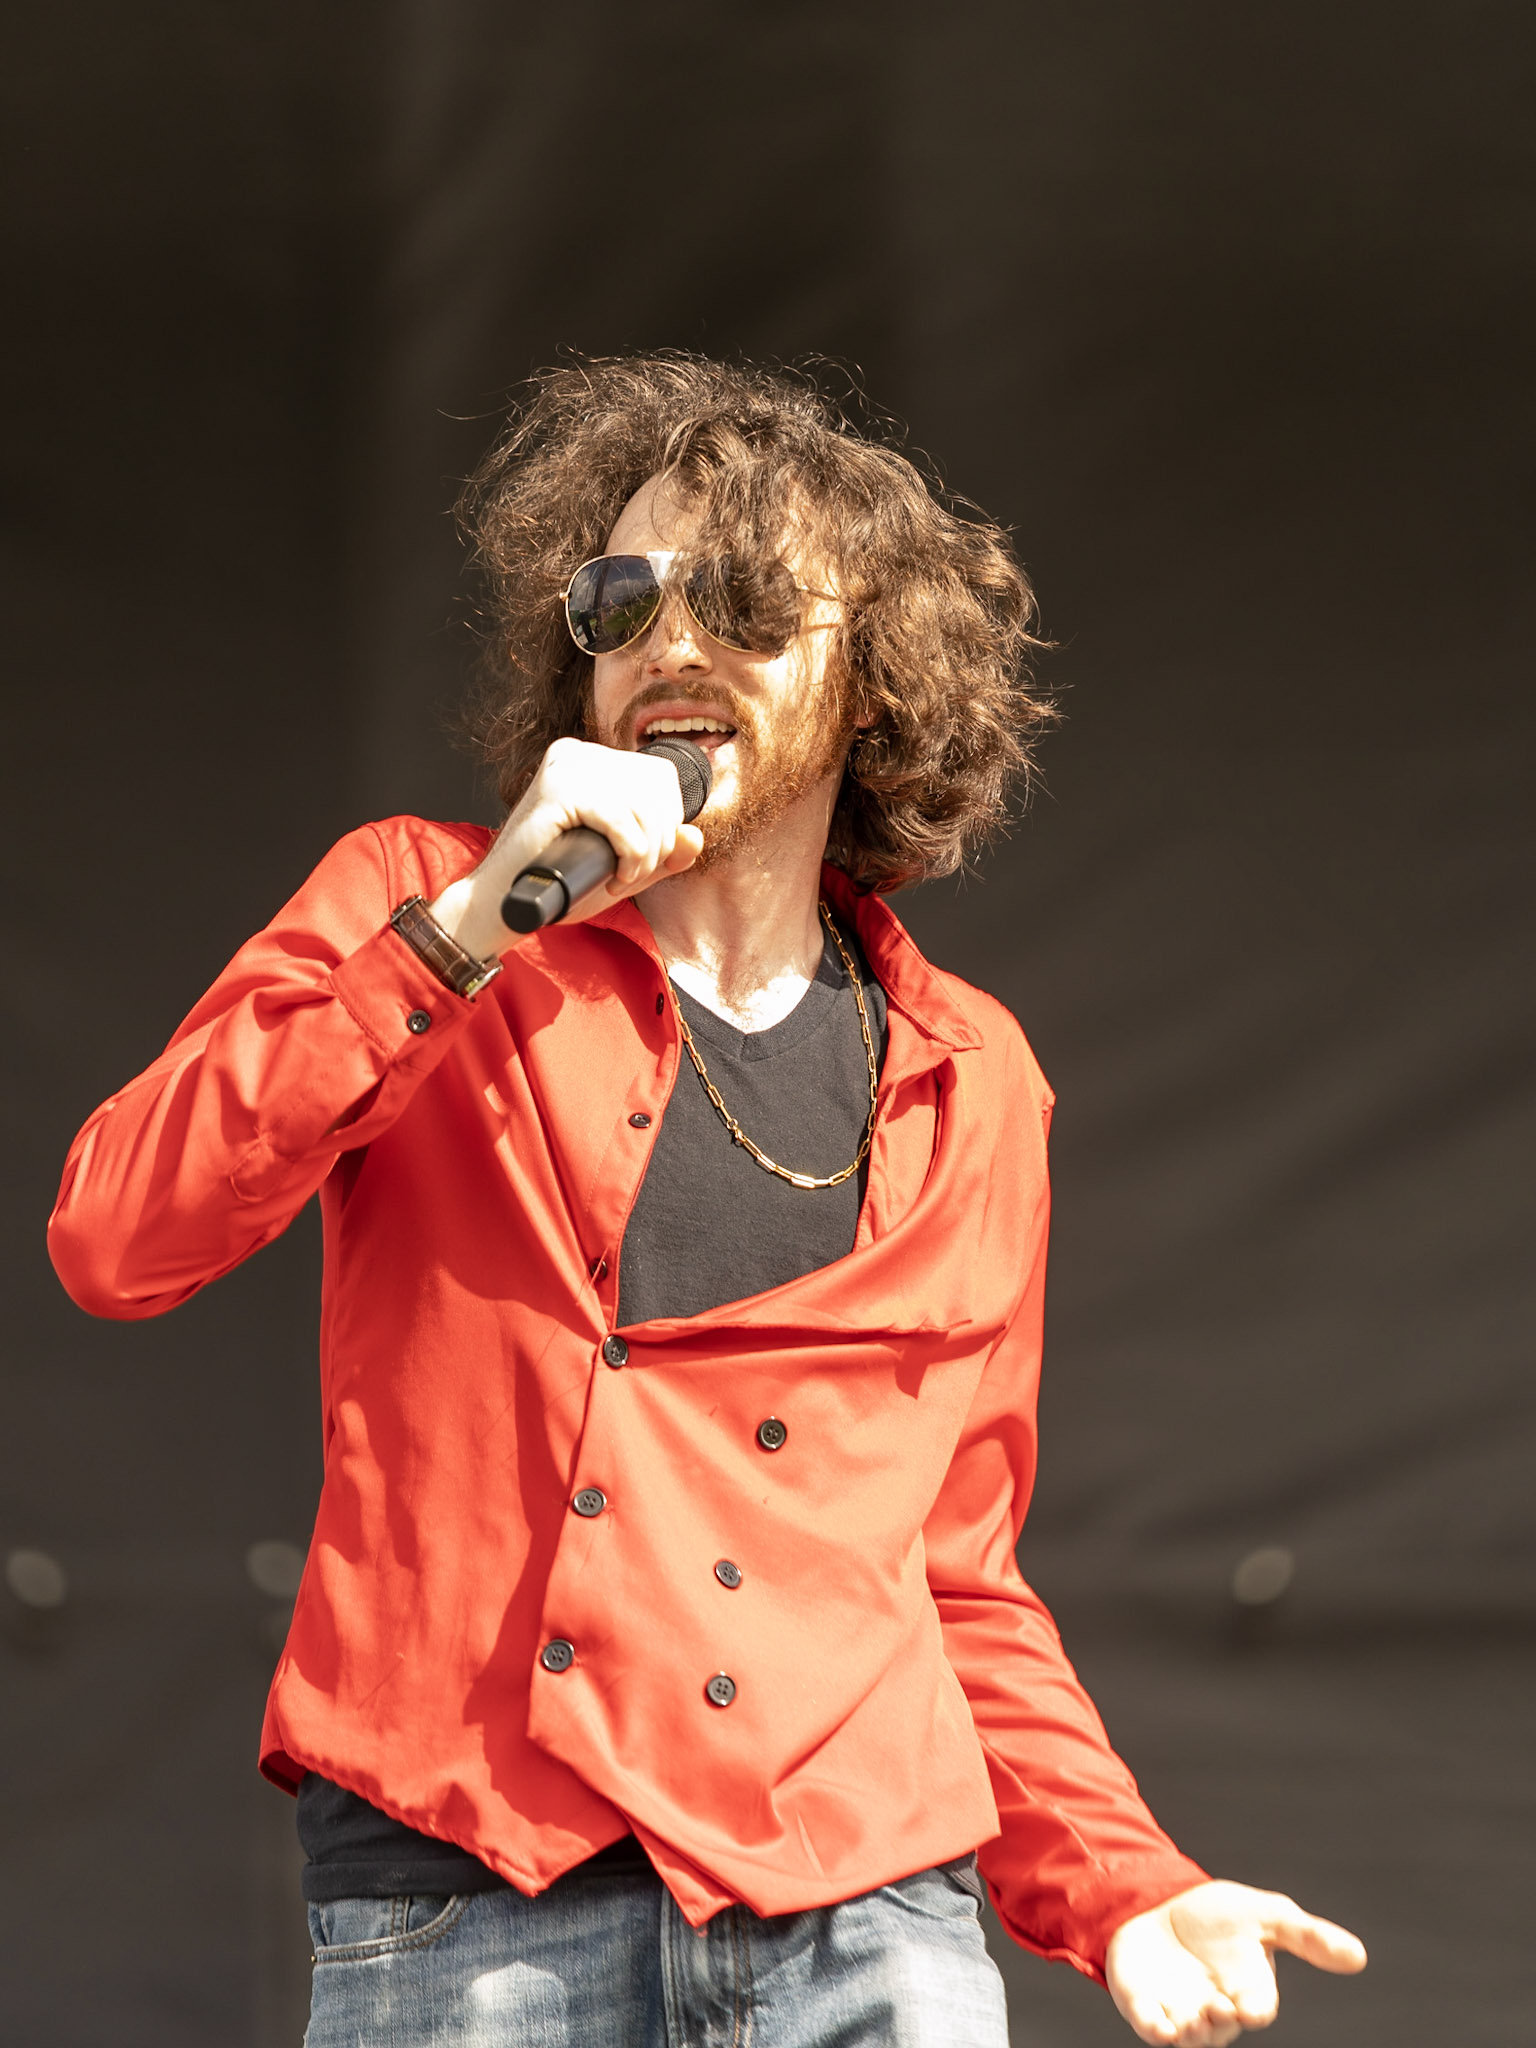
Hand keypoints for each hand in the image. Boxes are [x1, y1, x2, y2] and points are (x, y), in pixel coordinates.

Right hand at [428, 737, 704, 960]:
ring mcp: (566, 767)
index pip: (659, 775)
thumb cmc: (558, 885)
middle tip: (633, 875)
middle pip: (656, 785)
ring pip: (643, 802)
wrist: (506, 905)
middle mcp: (579, 755)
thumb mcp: (622, 866)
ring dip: (645, 854)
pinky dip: (631, 854)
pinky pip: (621, 818)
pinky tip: (616, 876)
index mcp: (591, 761)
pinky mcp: (557, 790)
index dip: (667, 820)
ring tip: (621, 879)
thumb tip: (695, 837)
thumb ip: (661, 854)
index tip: (643, 858)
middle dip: (659, 840)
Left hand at [1105, 1880, 1365, 2045]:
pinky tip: (1159, 2027)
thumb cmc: (1220, 1916)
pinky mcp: (1144, 2005)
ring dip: (1190, 2033)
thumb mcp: (1265, 1915)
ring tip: (1187, 2019)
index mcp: (1250, 1991)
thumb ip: (1307, 1936)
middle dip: (1220, 2021)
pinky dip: (1155, 2030)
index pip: (1258, 2008)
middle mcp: (1217, 2009)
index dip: (1254, 2009)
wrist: (1162, 1900)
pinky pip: (1150, 2026)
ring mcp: (1179, 2010)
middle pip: (1222, 2029)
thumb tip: (1359, 1956)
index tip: (1249, 2005)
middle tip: (1215, 2006)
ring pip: (1190, 2036)